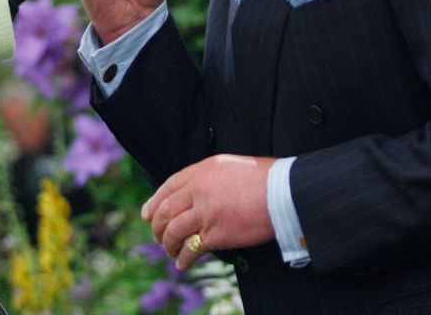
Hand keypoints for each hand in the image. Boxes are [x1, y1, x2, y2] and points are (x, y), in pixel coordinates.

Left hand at [142, 154, 276, 270]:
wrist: (284, 191)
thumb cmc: (265, 178)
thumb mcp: (231, 166)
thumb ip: (210, 177)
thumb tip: (200, 193)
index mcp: (202, 170)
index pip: (169, 186)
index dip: (154, 202)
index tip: (147, 214)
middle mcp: (199, 190)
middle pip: (166, 210)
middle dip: (157, 226)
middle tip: (157, 236)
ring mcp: (205, 212)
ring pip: (173, 230)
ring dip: (168, 244)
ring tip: (169, 251)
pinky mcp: (216, 233)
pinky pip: (192, 248)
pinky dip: (184, 258)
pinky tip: (182, 263)